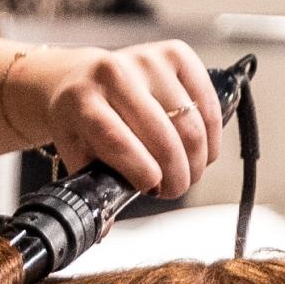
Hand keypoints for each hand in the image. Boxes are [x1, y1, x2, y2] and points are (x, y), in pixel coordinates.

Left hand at [8, 38, 223, 199]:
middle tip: (174, 190)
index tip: (152, 189)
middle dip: (176, 173)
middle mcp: (113, 74)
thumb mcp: (73, 152)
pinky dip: (211, 132)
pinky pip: (206, 99)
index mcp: (81, 101)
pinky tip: (203, 149)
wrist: (78, 77)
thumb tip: (105, 230)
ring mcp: (146, 59)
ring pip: (189, 121)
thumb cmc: (79, 119)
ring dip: (197, 158)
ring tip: (189, 174)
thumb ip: (90, 188)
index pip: (117, 140)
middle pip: (161, 135)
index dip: (141, 171)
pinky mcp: (174, 53)